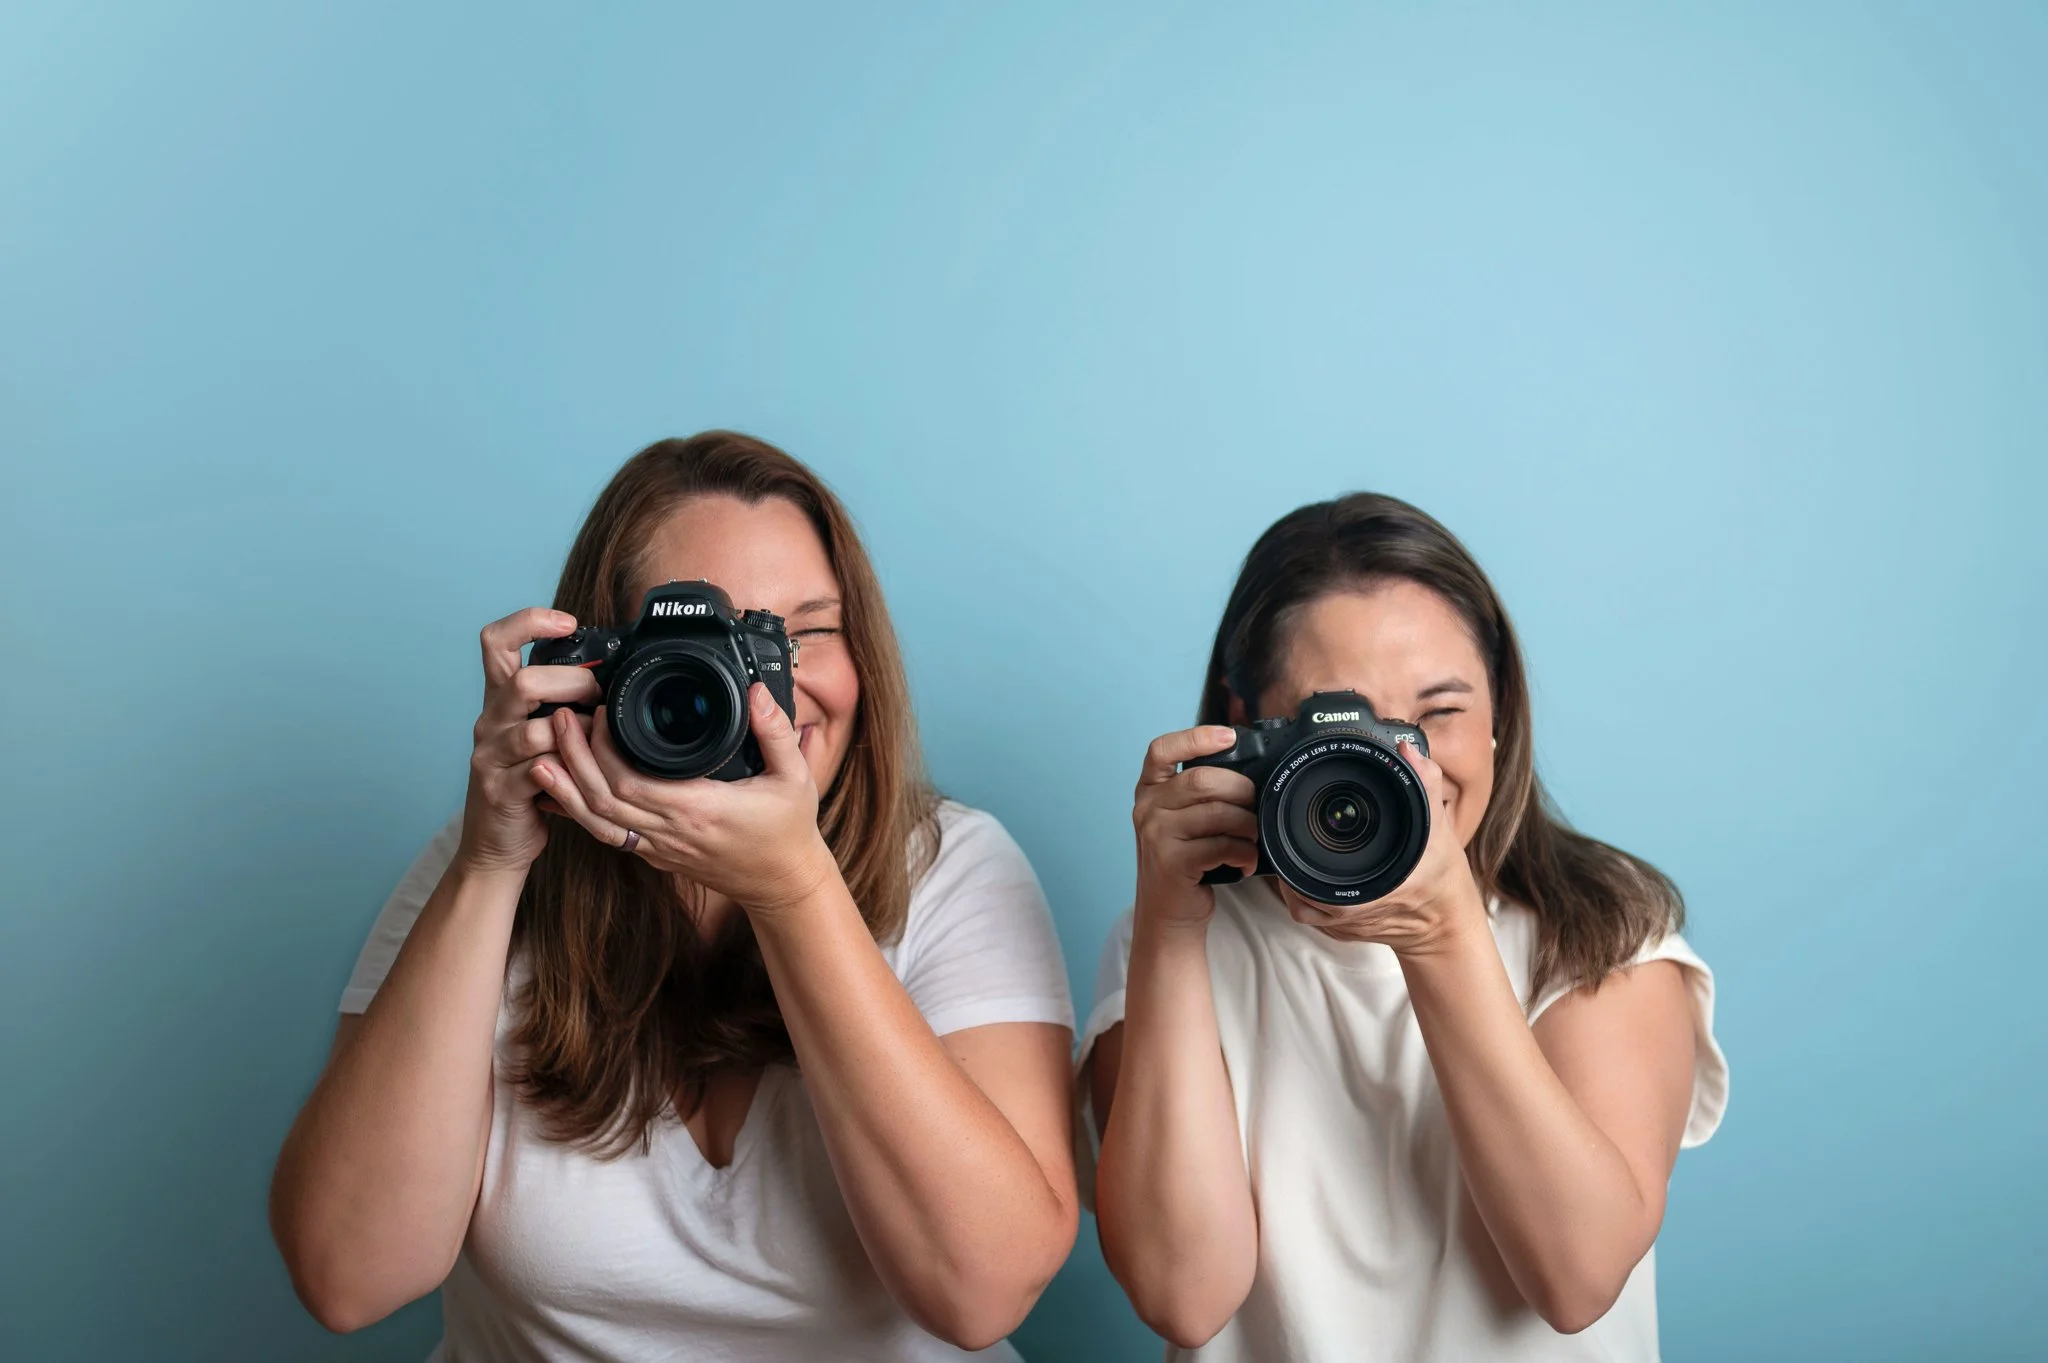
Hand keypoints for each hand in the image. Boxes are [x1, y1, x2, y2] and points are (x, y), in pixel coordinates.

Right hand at [458, 607, 600, 873]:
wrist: (496, 844)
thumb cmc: (529, 784)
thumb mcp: (539, 735)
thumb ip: (559, 705)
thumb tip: (605, 675)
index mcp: (500, 702)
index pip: (496, 642)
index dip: (528, 622)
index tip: (568, 623)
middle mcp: (489, 722)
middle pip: (520, 680)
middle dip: (571, 681)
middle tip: (600, 694)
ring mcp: (490, 757)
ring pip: (531, 728)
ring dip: (575, 729)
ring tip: (597, 735)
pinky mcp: (501, 791)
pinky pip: (537, 770)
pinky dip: (566, 766)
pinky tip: (581, 768)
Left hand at [534, 681, 837, 917]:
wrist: (782, 885)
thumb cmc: (788, 831)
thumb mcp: (795, 776)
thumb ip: (776, 731)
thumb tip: (754, 692)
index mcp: (700, 809)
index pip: (632, 781)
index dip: (603, 749)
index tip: (601, 710)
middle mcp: (671, 832)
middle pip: (602, 798)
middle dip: (573, 757)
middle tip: (561, 717)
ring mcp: (659, 847)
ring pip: (595, 821)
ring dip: (565, 787)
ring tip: (543, 751)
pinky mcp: (655, 855)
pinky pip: (607, 834)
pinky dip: (579, 811)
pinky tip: (561, 789)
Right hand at [1131, 726, 1258, 929]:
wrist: (1167, 913)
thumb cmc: (1183, 861)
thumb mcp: (1180, 820)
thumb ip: (1198, 794)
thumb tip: (1248, 772)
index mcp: (1149, 790)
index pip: (1162, 750)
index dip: (1195, 737)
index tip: (1228, 736)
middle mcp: (1146, 808)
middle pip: (1202, 780)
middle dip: (1241, 790)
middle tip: (1255, 805)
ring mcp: (1155, 835)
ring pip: (1217, 813)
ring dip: (1248, 825)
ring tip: (1254, 837)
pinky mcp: (1171, 862)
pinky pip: (1222, 845)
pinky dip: (1244, 853)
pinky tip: (1246, 861)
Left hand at [1284, 739, 1485, 953]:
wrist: (1445, 923)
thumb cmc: (1441, 878)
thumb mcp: (1438, 827)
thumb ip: (1425, 784)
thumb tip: (1407, 751)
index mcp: (1370, 886)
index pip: (1312, 871)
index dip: (1297, 846)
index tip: (1295, 825)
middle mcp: (1350, 910)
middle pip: (1296, 885)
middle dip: (1291, 855)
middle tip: (1293, 831)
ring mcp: (1342, 925)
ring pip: (1298, 903)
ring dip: (1292, 877)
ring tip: (1296, 849)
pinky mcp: (1340, 932)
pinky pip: (1308, 914)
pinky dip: (1303, 894)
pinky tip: (1305, 875)